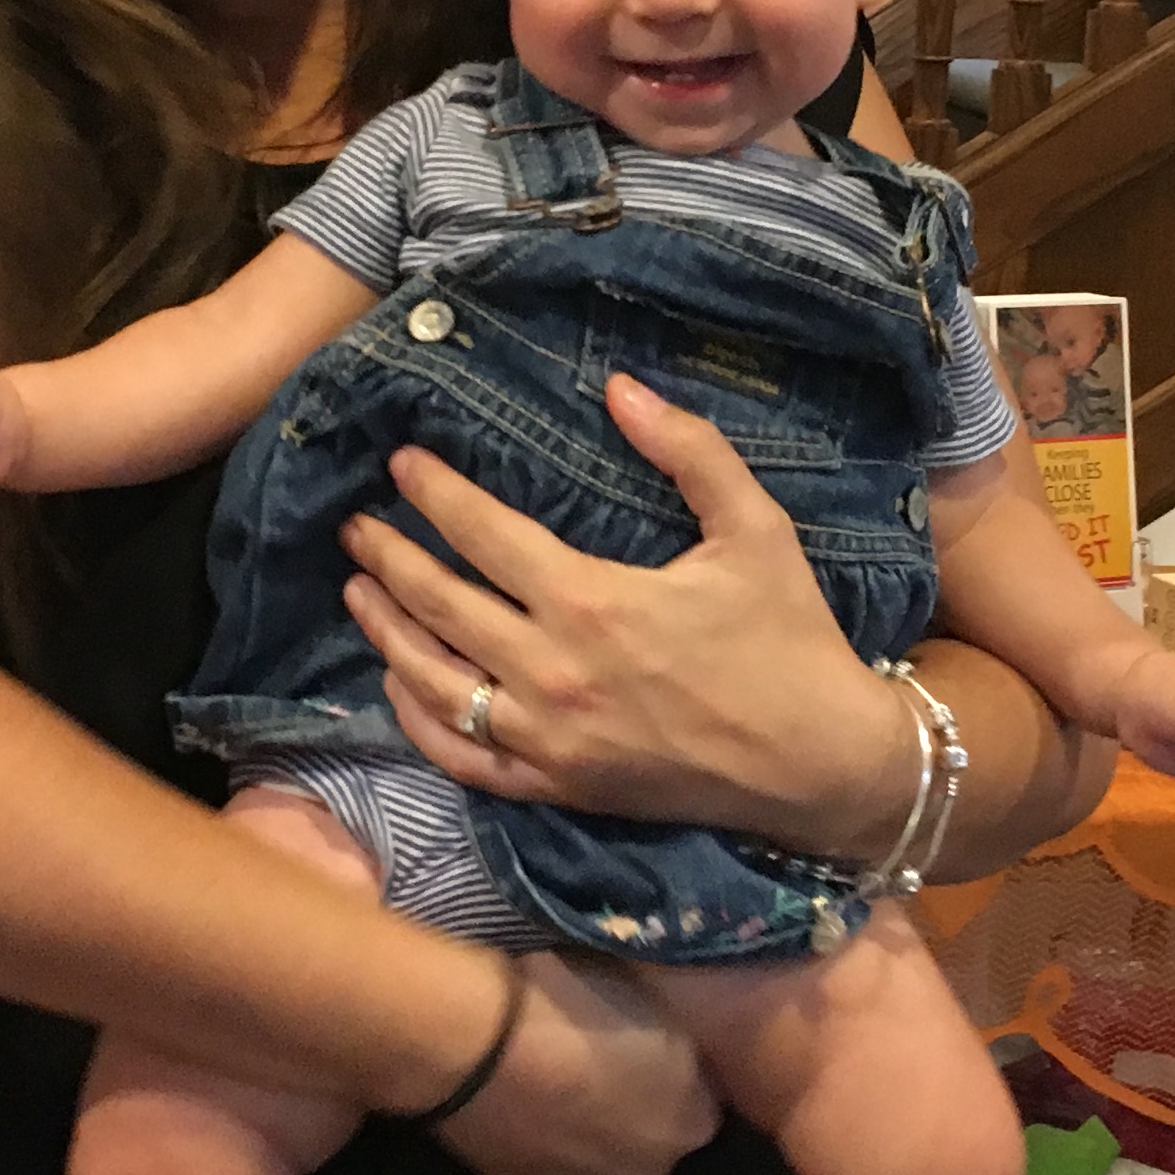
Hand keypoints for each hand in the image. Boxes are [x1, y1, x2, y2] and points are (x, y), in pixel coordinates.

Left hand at [337, 372, 912, 860]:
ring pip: (433, 682)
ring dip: (385, 631)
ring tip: (358, 590)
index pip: (483, 535)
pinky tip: (398, 683)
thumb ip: (688, 451)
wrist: (820, 764)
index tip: (401, 464)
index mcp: (592, 602)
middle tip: (354, 525)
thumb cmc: (790, 638)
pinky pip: (461, 757)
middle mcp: (552, 673)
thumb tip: (623, 386)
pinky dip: (418, 719)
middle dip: (388, 557)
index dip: (435, 494)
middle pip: (439, 605)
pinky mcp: (556, 787)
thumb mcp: (755, 529)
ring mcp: (546, 740)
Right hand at [431, 954, 721, 1174]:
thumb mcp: (654, 994)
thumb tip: (675, 1043)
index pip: (705, 1098)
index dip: (678, 1064)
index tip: (651, 1032)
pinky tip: (512, 1087)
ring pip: (592, 1149)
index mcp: (692, 1124)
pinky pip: (539, 1153)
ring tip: (548, 1067)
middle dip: (632, 1102)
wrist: (475, 1044)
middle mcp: (645, 1170)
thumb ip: (679, 1035)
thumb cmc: (576, 1004)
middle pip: (649, 1134)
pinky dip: (533, 1127)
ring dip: (581, 1120)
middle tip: (598, 1050)